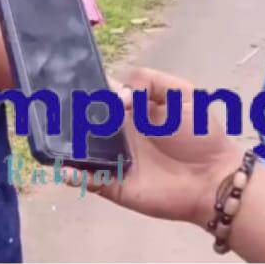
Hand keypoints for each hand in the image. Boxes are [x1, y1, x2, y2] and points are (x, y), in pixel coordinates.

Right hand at [61, 67, 240, 227]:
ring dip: (63, 143)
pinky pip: (89, 179)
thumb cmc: (199, 135)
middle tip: (50, 108)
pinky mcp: (116, 183)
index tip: (60, 79)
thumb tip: (116, 98)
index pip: (99, 93)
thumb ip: (148, 81)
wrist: (215, 180)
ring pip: (79, 148)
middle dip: (64, 113)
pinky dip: (73, 175)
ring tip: (49, 137)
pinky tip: (66, 170)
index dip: (82, 86)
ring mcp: (114, 158)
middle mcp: (116, 131)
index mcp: (129, 108)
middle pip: (82, 119)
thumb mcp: (182, 93)